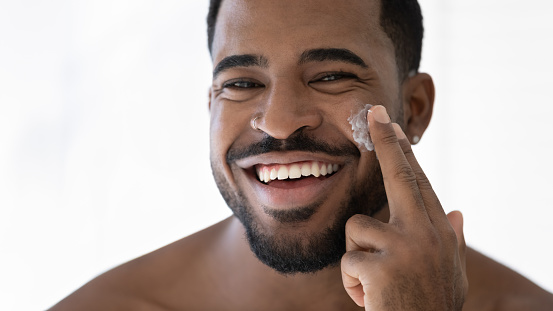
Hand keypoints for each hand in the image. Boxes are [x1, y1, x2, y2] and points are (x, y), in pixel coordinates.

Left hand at [341, 105, 467, 309]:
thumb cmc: (432, 304)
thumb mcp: (450, 271)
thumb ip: (452, 239)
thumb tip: (458, 210)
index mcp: (438, 231)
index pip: (418, 182)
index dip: (403, 152)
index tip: (393, 126)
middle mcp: (426, 232)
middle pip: (401, 175)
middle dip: (387, 140)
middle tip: (374, 111)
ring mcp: (406, 247)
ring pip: (357, 228)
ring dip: (358, 258)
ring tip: (377, 282)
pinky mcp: (383, 266)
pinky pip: (348, 262)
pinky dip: (353, 284)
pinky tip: (372, 298)